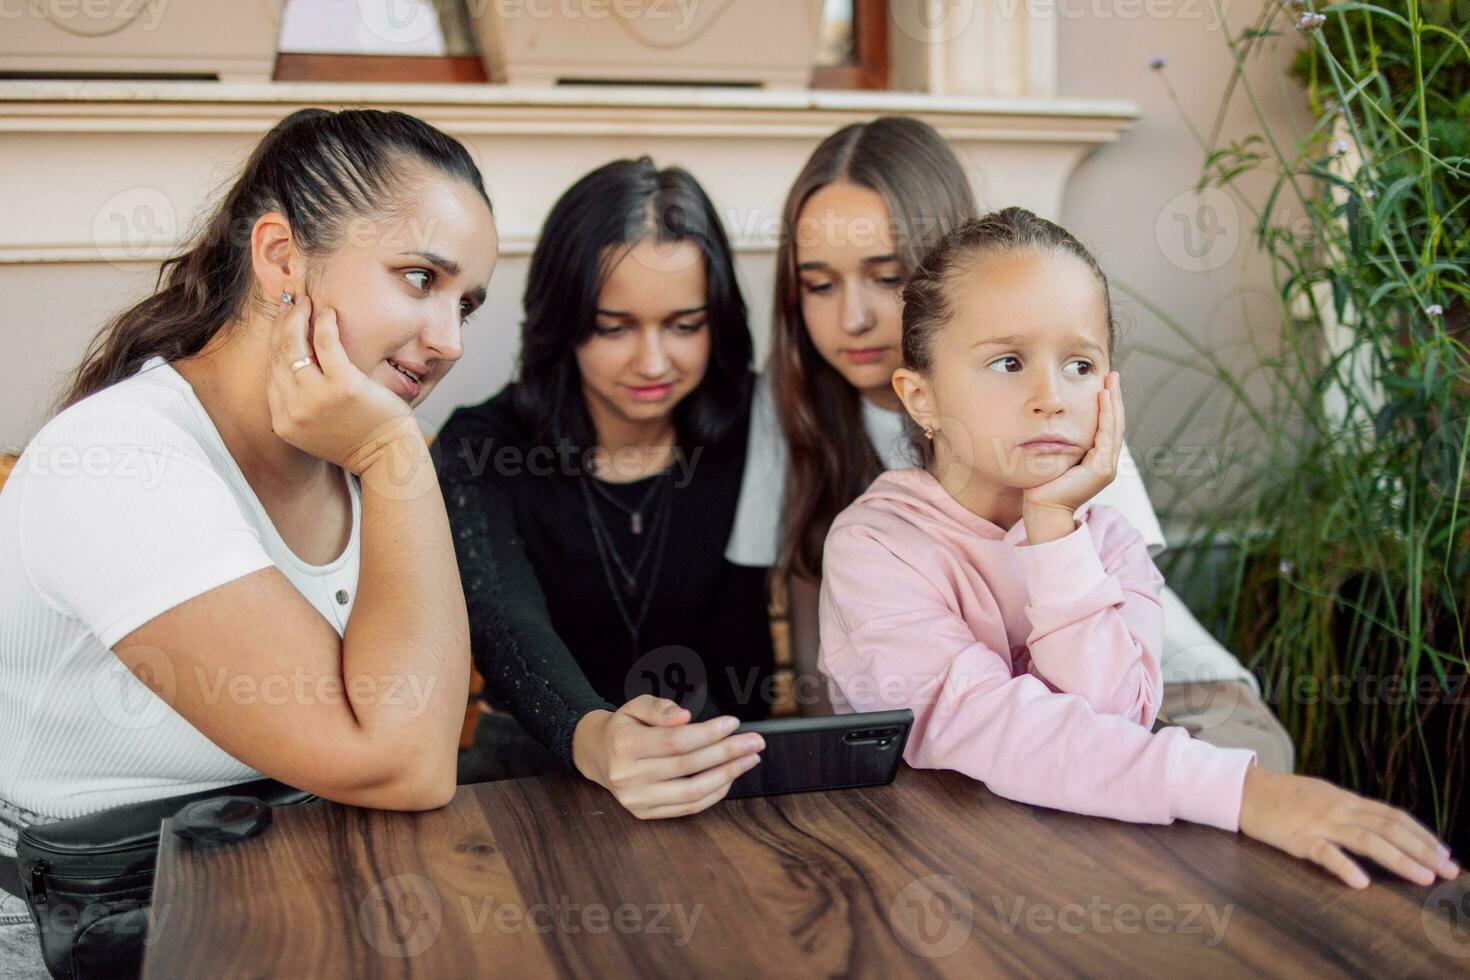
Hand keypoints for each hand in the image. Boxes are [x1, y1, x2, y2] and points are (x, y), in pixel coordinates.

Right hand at [266, 291, 416, 475]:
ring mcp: (316, 398)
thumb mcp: (317, 429)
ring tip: (306, 302)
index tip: (282, 323)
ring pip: (294, 345)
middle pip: (278, 354)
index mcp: (284, 421)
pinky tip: (328, 312)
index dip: (274, 341)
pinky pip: (325, 344)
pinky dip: (324, 324)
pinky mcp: (342, 386)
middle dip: (282, 323)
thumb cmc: (359, 439)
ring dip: (298, 318)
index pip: (271, 371)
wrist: (388, 458)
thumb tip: (295, 367)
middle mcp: (293, 410)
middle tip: (291, 304)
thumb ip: (300, 405)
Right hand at [571, 696, 763, 819]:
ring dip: (727, 775)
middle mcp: (628, 776)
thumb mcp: (635, 706)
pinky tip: (730, 776)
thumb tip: (686, 718)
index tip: (733, 723)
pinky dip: (714, 793)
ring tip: (749, 759)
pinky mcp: (645, 814)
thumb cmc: (624, 728)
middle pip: (688, 766)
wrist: (598, 756)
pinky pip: (688, 808)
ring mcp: (637, 800)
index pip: (675, 741)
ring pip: (692, 792)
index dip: (708, 733)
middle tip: (755, 742)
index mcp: (624, 745)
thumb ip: (659, 707)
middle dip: (727, 753)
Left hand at [1021, 371, 1124, 540]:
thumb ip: (1062, 444)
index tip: (1105, 383)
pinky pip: (1106, 435)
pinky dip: (1106, 415)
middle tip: (1113, 375)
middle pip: (1115, 423)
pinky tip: (1103, 398)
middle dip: (1115, 398)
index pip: (1107, 427)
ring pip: (1114, 427)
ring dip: (1113, 402)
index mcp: (1097, 460)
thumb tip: (1053, 423)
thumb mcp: (1055, 458)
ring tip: (1111, 381)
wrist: (1042, 510)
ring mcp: (1106, 467)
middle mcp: (1106, 463)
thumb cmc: (1042, 486)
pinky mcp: (1101, 469)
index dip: (1108, 405)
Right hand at [1239, 766, 1458, 887]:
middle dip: (1423, 850)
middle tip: (1449, 870)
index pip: (1393, 816)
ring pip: (1367, 840)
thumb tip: (1378, 826)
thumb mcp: (1321, 796)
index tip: (1444, 853)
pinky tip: (1361, 882)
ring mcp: (1319, 822)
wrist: (1243, 788)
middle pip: (1389, 829)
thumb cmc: (1282, 796)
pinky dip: (1344, 867)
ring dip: (1400, 860)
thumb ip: (1348, 811)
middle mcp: (1339, 809)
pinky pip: (1324, 853)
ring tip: (1423, 878)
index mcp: (1346, 800)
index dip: (1422, 834)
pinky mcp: (1297, 837)